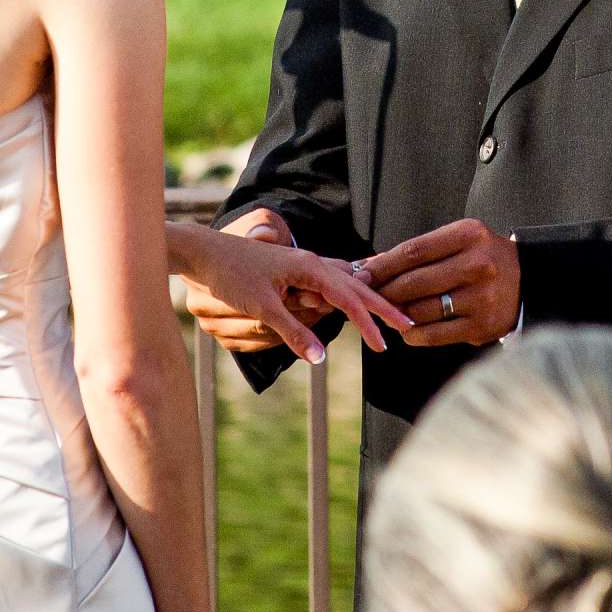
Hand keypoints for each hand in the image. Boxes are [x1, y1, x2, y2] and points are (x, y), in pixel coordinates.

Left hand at [171, 220, 409, 362]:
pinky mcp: (294, 270)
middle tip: (406, 325)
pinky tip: (353, 296)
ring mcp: (303, 265)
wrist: (204, 252)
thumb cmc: (231, 274)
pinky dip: (346, 292)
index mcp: (309, 267)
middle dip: (381, 306)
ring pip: (344, 283)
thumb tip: (321, 359)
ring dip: (365, 298)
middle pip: (356, 286)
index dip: (369, 323)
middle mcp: (311, 262)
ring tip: (390, 314)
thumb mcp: (262, 307)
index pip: (349, 298)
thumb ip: (293, 332)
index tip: (384, 345)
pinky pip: (329, 282)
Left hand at [357, 219, 521, 348]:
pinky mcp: (482, 326)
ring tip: (387, 312)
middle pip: (415, 282)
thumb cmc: (481, 258)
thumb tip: (369, 265)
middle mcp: (478, 265)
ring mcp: (481, 297)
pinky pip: (434, 334)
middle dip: (385, 291)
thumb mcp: (457, 241)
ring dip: (397, 314)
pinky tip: (406, 329)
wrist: (527, 280)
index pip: (414, 251)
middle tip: (367, 296)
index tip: (362, 274)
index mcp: (469, 235)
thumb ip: (418, 252)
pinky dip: (413, 334)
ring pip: (421, 310)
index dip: (383, 265)